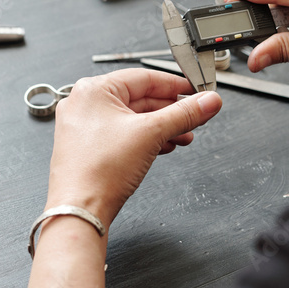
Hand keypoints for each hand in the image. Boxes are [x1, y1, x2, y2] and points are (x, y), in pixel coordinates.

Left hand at [45, 69, 221, 229]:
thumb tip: (208, 101)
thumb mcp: (151, 134)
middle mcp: (85, 104)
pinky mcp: (88, 147)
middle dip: (171, 111)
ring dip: (162, 127)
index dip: (175, 84)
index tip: (195, 91)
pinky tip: (164, 146)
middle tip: (195, 115)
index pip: (144, 77)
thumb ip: (184, 114)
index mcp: (93, 90)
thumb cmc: (99, 171)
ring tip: (184, 135)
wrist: (80, 210)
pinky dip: (146, 138)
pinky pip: (123, 134)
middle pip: (140, 98)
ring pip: (133, 118)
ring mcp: (84, 126)